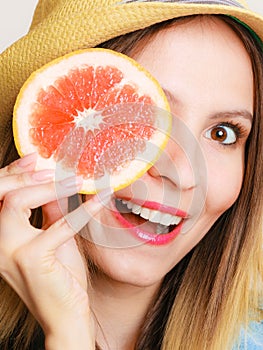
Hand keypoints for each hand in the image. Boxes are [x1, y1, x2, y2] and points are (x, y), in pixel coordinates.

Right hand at [0, 154, 109, 348]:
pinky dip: (80, 211)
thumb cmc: (60, 276)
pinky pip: (57, 226)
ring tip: (74, 181)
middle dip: (26, 175)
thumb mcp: (53, 237)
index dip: (14, 173)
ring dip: (47, 187)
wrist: (65, 314)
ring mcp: (10, 253)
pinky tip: (99, 200)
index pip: (0, 196)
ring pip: (16, 203)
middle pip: (1, 195)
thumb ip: (51, 212)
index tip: (35, 158)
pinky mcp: (32, 260)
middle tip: (53, 168)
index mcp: (2, 236)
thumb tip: (59, 184)